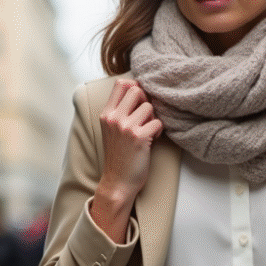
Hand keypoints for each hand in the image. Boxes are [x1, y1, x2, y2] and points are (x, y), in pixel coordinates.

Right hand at [92, 80, 162, 241]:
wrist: (117, 182)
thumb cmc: (119, 155)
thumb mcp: (111, 129)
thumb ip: (120, 111)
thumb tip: (138, 89)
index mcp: (106, 114)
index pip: (121, 83)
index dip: (135, 87)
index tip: (139, 100)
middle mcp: (114, 118)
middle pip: (136, 90)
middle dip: (146, 101)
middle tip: (146, 116)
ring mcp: (125, 127)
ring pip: (149, 106)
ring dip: (154, 118)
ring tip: (148, 130)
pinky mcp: (139, 138)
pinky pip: (158, 122)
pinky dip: (159, 130)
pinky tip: (153, 139)